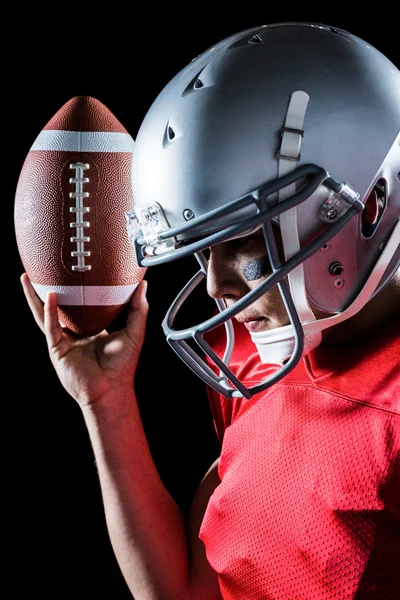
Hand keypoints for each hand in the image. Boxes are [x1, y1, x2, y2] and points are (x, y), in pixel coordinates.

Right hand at [20, 273, 148, 407]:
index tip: (76, 273)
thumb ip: (138, 309)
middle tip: (43, 270)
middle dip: (48, 289)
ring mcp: (63, 342)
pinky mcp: (57, 350)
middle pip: (57, 308)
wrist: (111, 390)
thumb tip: (143, 285)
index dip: (76, 291)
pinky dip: (50, 311)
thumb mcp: (134, 333)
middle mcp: (75, 335)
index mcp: (91, 331)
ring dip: (35, 297)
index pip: (80, 307)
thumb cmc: (122, 367)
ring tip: (27, 278)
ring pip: (45, 315)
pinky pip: (51, 327)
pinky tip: (51, 296)